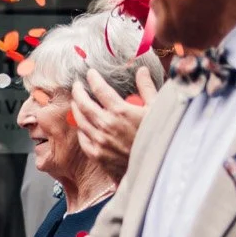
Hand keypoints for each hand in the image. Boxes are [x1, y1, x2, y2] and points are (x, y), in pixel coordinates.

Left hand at [70, 62, 157, 180]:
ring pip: (80, 121)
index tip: (90, 73)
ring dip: (76, 109)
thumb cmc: (160, 136)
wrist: (157, 166)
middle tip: (77, 85)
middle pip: (83, 104)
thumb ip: (147, 88)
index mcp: (121, 111)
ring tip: (76, 103)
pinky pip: (83, 140)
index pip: (100, 89)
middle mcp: (106, 125)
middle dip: (78, 91)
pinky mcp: (98, 155)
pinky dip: (81, 130)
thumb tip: (142, 70)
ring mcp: (100, 141)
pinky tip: (82, 126)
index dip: (93, 78)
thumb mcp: (157, 109)